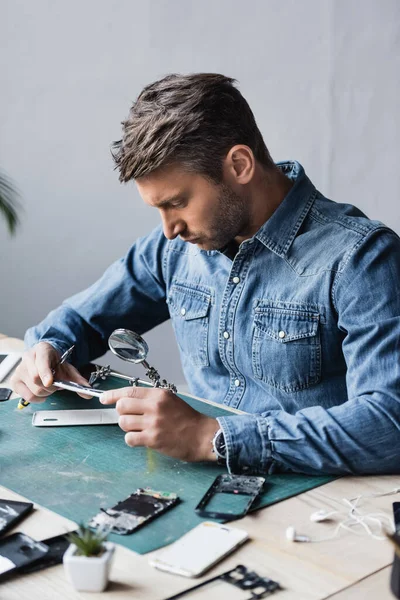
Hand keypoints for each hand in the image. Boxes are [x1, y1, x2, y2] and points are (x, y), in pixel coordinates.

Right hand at [10, 342, 91, 402]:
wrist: (45, 358)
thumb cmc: (55, 362)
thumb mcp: (68, 368)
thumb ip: (78, 380)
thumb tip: (88, 392)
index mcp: (42, 349)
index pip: (41, 361)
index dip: (45, 373)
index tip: (50, 382)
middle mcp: (28, 357)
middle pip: (36, 379)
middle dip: (50, 387)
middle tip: (56, 385)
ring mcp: (19, 369)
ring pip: (33, 389)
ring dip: (45, 392)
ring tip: (48, 386)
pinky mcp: (15, 380)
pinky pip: (26, 396)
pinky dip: (37, 398)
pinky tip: (42, 391)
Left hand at [100, 386, 218, 461]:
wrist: (202, 436)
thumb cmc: (187, 419)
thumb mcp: (170, 400)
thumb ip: (151, 399)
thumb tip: (128, 400)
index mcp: (159, 394)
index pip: (129, 391)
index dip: (112, 395)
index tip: (103, 398)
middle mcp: (154, 406)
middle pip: (122, 406)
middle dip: (121, 412)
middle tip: (130, 417)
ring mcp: (153, 423)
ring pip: (123, 422)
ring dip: (127, 427)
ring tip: (139, 428)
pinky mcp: (152, 439)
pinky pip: (129, 438)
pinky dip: (132, 439)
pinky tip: (141, 439)